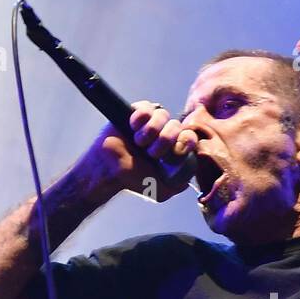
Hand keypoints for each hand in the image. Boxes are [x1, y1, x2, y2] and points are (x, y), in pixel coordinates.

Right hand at [84, 100, 198, 202]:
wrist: (109, 172)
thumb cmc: (133, 181)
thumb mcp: (160, 191)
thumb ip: (178, 185)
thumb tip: (189, 178)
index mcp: (173, 149)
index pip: (190, 137)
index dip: (186, 142)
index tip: (175, 152)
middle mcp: (164, 134)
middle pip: (176, 125)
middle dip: (165, 140)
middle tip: (151, 153)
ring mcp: (150, 122)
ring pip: (163, 114)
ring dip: (151, 130)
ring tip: (139, 142)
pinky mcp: (135, 113)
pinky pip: (146, 107)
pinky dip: (141, 116)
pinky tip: (133, 127)